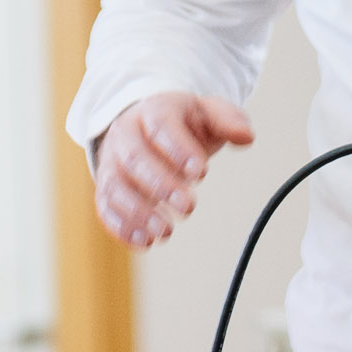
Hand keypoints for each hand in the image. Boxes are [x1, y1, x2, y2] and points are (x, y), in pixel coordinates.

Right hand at [92, 91, 256, 249]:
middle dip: (160, 185)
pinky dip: (122, 227)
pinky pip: (105, 207)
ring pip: (115, 185)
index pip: (160, 125)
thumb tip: (246, 135)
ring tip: (165, 232)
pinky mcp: (107, 188)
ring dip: (138, 212)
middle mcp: (126, 134)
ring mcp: (112, 161)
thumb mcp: (208, 113)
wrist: (145, 126)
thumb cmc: (181, 123)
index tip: (201, 173)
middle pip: (134, 157)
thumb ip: (229, 121)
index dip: (178, 149)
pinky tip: (145, 242)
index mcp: (154, 109)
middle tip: (188, 207)